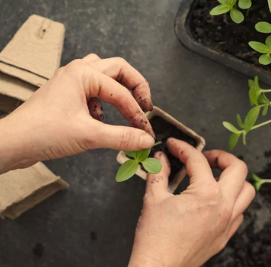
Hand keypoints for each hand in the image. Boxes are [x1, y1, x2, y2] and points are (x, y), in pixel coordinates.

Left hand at [0, 54, 154, 172]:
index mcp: (83, 74)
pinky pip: (93, 90)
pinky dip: (103, 101)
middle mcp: (78, 71)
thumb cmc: (43, 132)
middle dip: (136, 88)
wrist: (13, 143)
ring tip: (126, 109)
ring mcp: (71, 81)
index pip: (122, 92)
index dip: (137, 113)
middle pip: (119, 70)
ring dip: (119, 90)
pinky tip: (100, 119)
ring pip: (105, 75)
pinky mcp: (67, 94)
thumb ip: (122, 137)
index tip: (145, 131)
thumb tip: (146, 140)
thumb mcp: (89, 135)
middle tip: (146, 106)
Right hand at [129, 138, 254, 266]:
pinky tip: (216, 200)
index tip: (174, 146)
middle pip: (238, 169)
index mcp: (206, 195)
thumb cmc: (155, 238)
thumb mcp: (153, 199)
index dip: (183, 148)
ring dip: (234, 179)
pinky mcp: (225, 236)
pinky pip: (240, 212)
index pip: (198, 160)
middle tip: (205, 157)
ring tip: (216, 176)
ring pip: (247, 192)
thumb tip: (161, 158)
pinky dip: (233, 200)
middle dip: (221, 156)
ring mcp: (227, 223)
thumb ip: (159, 172)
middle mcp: (223, 207)